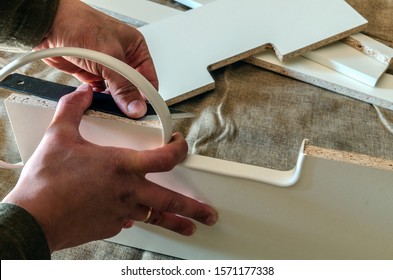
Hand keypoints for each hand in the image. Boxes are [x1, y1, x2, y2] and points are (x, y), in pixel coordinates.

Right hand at [2, 84, 216, 252]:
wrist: (33, 219)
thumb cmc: (47, 182)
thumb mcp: (59, 137)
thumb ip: (73, 110)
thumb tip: (82, 93)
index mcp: (122, 165)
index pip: (165, 158)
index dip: (180, 149)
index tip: (181, 145)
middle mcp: (128, 191)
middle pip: (171, 200)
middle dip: (193, 208)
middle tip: (209, 214)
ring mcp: (121, 212)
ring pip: (155, 216)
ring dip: (174, 222)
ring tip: (189, 228)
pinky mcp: (110, 226)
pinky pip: (129, 221)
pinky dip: (134, 217)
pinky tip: (134, 217)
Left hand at [34, 0, 156, 117]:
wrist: (48, 24)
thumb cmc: (79, 25)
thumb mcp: (110, 57)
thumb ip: (123, 85)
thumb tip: (136, 106)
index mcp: (135, 48)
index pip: (148, 78)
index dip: (147, 95)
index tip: (143, 110)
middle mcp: (123, 58)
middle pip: (133, 87)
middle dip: (129, 99)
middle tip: (127, 112)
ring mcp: (106, 67)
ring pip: (117, 91)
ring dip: (114, 99)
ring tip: (113, 107)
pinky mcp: (91, 73)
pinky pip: (101, 91)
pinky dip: (100, 98)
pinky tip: (99, 100)